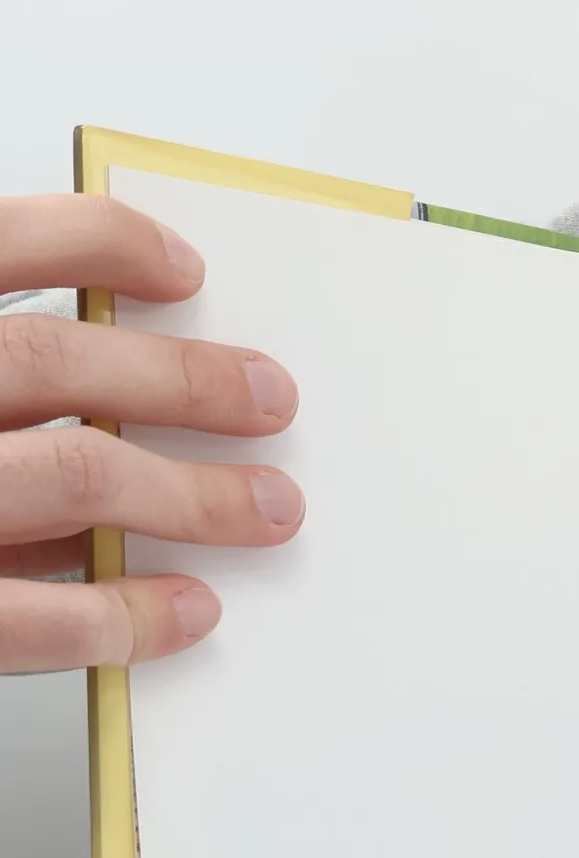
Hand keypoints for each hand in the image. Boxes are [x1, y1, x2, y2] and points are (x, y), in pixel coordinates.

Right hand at [1, 196, 303, 672]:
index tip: (183, 269)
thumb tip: (108, 385)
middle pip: (56, 360)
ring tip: (269, 506)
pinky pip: (26, 614)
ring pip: (74, 473)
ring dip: (191, 494)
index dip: (97, 242)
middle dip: (183, 381)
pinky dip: (121, 615)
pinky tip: (185, 612)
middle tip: (272, 396)